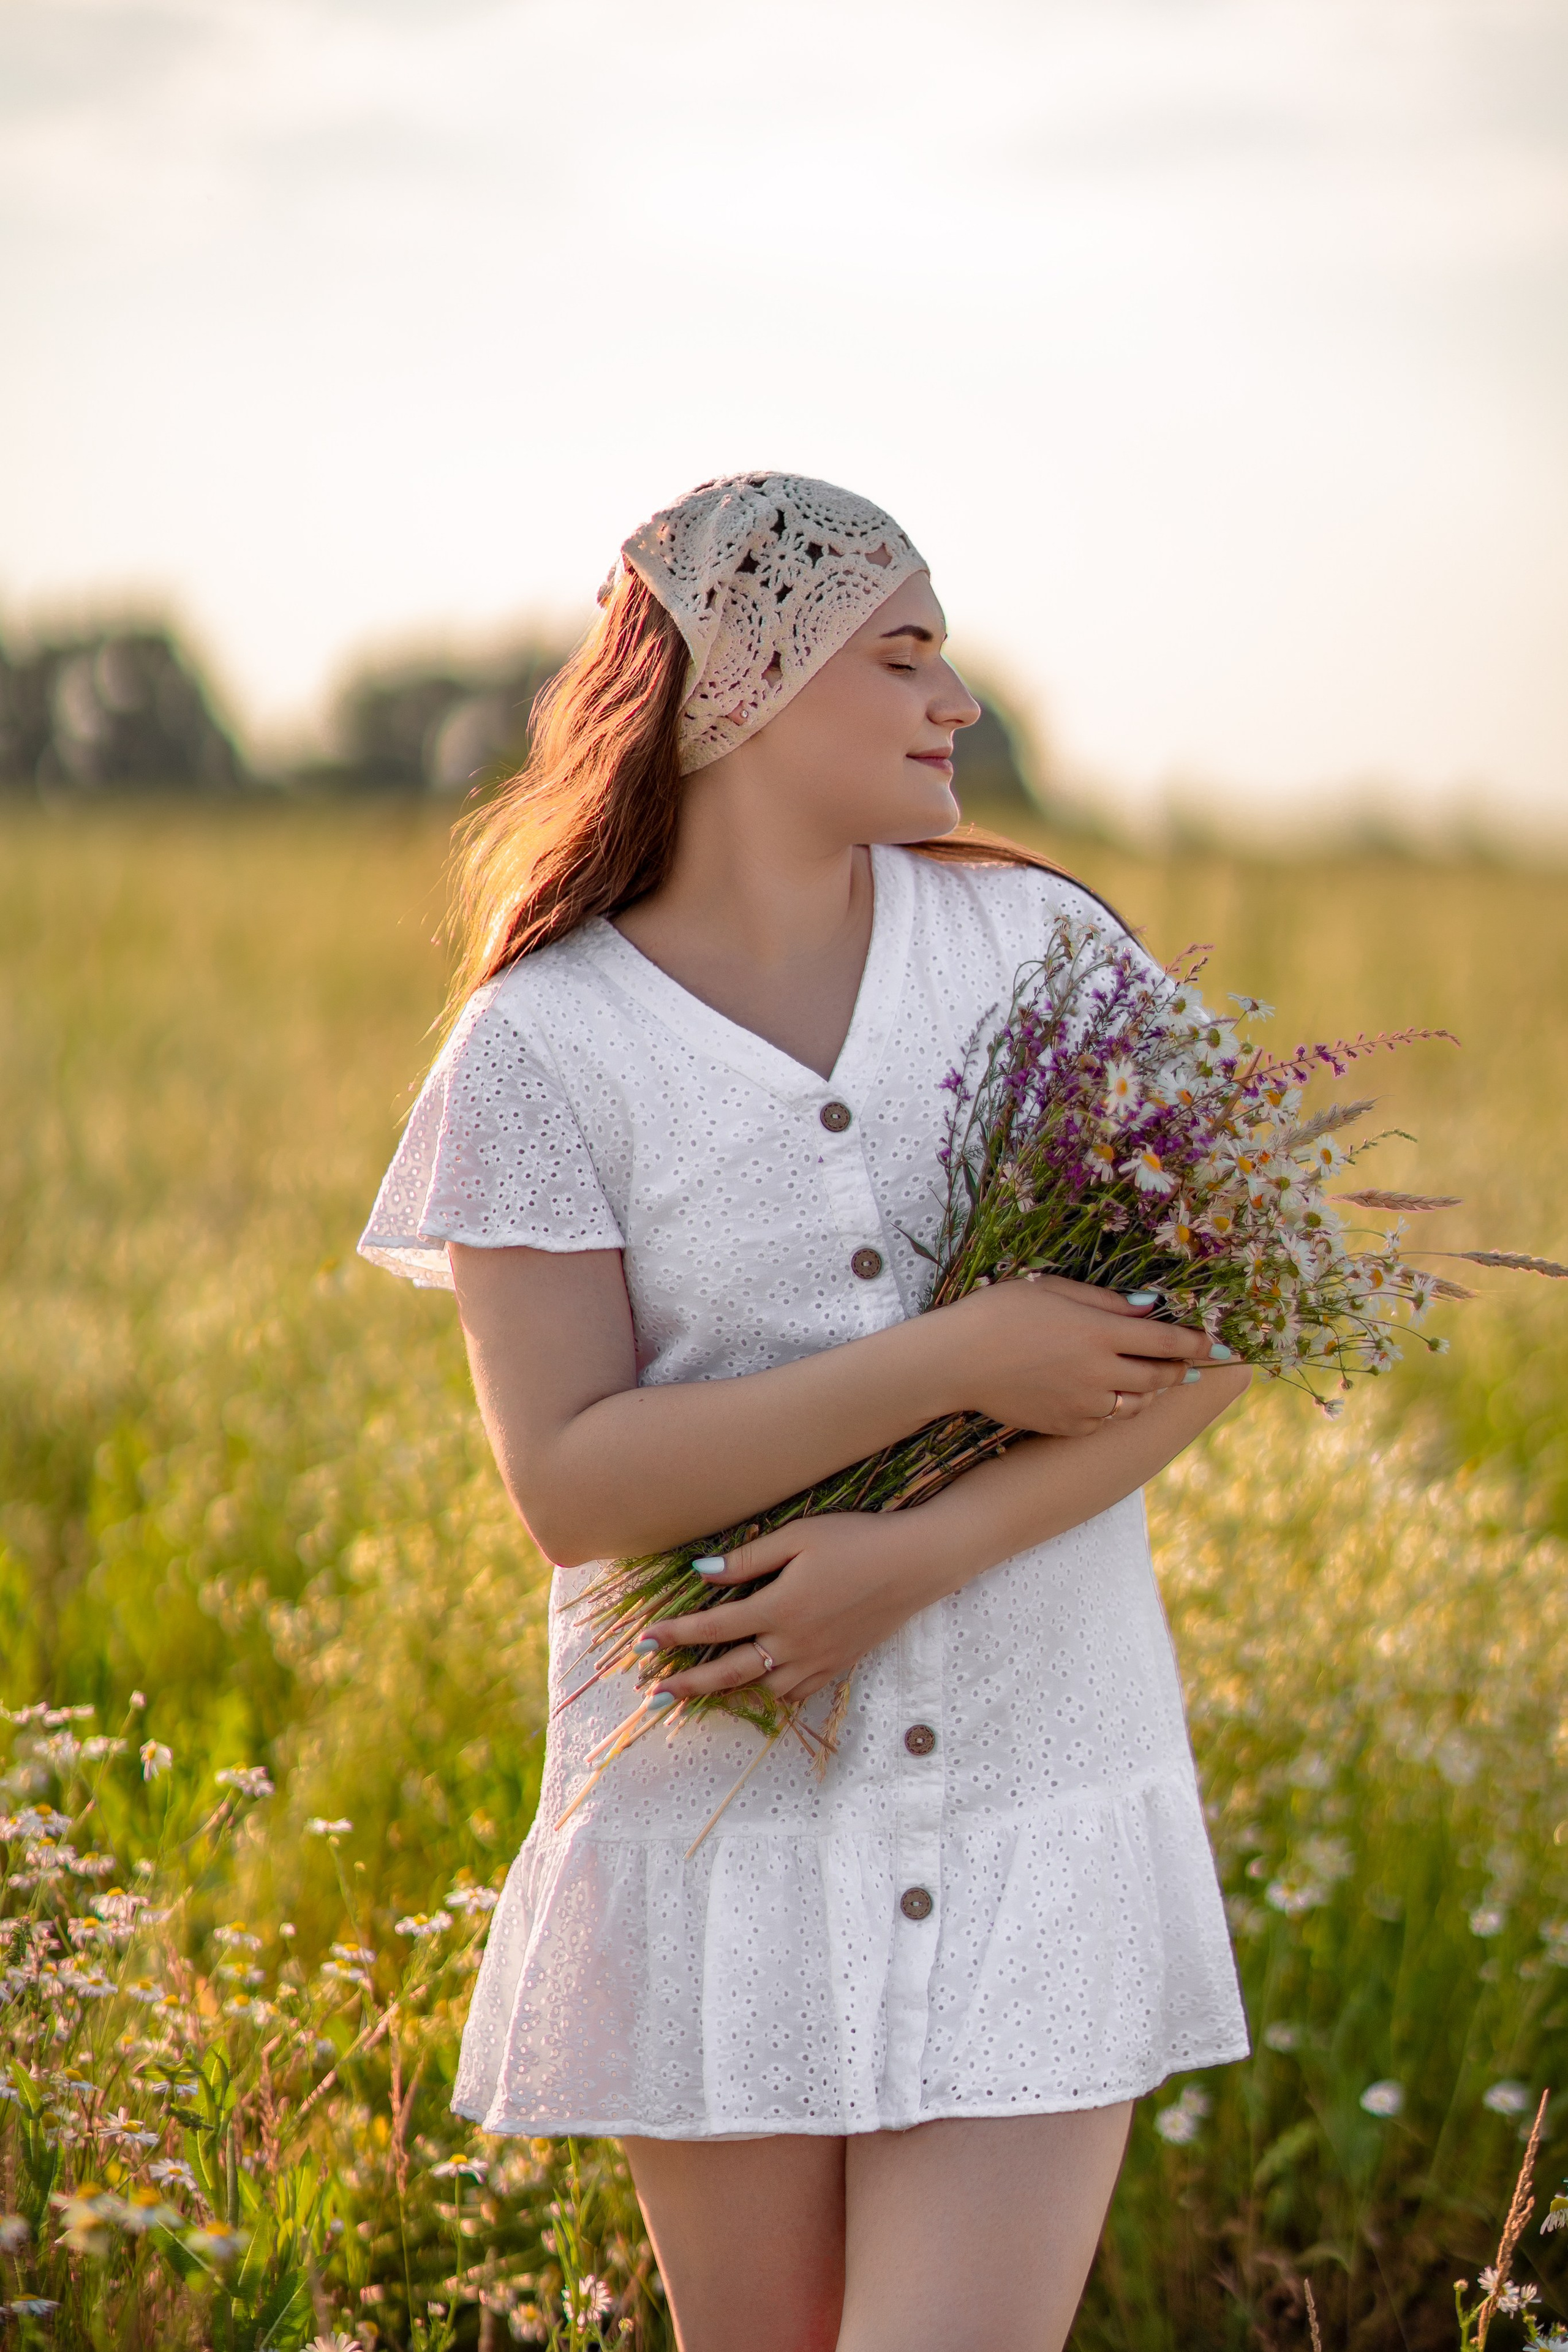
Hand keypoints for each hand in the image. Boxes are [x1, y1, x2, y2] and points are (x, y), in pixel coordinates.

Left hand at [644, 1515, 943, 1704]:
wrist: (916, 1562)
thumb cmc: (856, 1539)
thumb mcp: (798, 1536)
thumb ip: (748, 1558)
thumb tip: (700, 1573)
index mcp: (779, 1608)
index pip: (713, 1629)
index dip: (674, 1636)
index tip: (644, 1642)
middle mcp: (795, 1643)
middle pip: (730, 1673)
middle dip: (688, 1686)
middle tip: (655, 1696)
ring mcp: (819, 1659)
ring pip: (765, 1688)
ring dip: (732, 1692)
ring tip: (704, 1692)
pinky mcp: (840, 1664)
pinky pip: (799, 1693)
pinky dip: (776, 1693)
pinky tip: (765, 1686)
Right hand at [940, 1274, 1223, 1436]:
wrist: (957, 1360)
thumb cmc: (999, 1312)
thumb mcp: (1053, 1289)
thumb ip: (1106, 1302)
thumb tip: (1149, 1309)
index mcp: (1100, 1332)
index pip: (1167, 1341)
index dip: (1196, 1343)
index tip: (1215, 1344)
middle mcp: (1100, 1371)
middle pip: (1160, 1376)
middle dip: (1180, 1369)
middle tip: (1189, 1365)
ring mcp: (1085, 1403)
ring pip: (1137, 1404)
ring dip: (1150, 1391)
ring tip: (1151, 1380)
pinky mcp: (1068, 1425)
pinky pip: (1106, 1420)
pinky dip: (1115, 1408)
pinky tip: (1107, 1395)